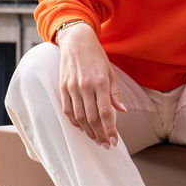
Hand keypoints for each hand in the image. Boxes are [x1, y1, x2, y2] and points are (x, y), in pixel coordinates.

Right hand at [56, 22, 125, 146]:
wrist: (76, 41)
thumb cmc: (96, 57)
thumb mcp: (110, 72)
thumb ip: (115, 93)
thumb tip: (122, 111)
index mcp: (100, 82)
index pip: (106, 112)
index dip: (110, 129)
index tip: (114, 140)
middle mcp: (85, 86)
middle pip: (92, 118)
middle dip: (100, 134)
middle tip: (105, 144)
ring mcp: (72, 88)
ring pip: (79, 117)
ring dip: (88, 131)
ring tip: (95, 139)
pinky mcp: (63, 87)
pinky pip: (68, 110)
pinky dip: (74, 122)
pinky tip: (82, 128)